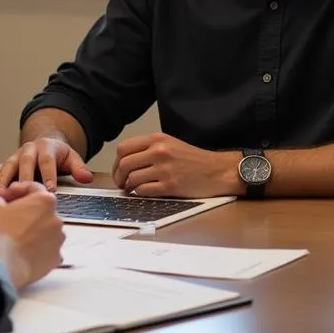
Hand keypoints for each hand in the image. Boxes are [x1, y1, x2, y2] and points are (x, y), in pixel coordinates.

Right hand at [0, 136, 93, 191]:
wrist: (44, 143)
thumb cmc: (58, 155)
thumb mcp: (71, 158)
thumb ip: (78, 168)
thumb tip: (86, 177)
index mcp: (46, 148)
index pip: (48, 161)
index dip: (49, 175)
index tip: (50, 189)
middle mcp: (30, 150)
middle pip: (26, 162)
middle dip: (24, 177)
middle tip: (22, 191)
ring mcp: (17, 156)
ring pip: (9, 165)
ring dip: (4, 178)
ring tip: (1, 192)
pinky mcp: (8, 163)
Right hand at [0, 182, 64, 289]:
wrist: (1, 263)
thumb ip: (1, 200)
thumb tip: (1, 204)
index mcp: (44, 201)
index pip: (33, 188)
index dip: (17, 190)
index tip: (6, 195)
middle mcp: (56, 219)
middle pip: (41, 210)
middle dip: (27, 211)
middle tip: (9, 215)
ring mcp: (58, 241)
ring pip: (46, 230)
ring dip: (34, 230)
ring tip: (16, 236)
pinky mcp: (55, 259)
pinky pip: (48, 250)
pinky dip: (38, 249)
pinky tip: (24, 250)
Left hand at [111, 132, 241, 197]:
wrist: (217, 170)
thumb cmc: (193, 159)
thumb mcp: (170, 143)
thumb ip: (148, 148)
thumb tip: (124, 161)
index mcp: (157, 139)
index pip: (123, 148)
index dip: (116, 162)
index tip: (118, 170)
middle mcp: (159, 151)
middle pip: (124, 164)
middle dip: (119, 176)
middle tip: (121, 183)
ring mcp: (164, 169)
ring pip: (132, 178)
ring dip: (129, 186)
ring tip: (133, 188)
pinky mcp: (170, 186)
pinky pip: (144, 191)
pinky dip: (139, 193)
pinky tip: (144, 192)